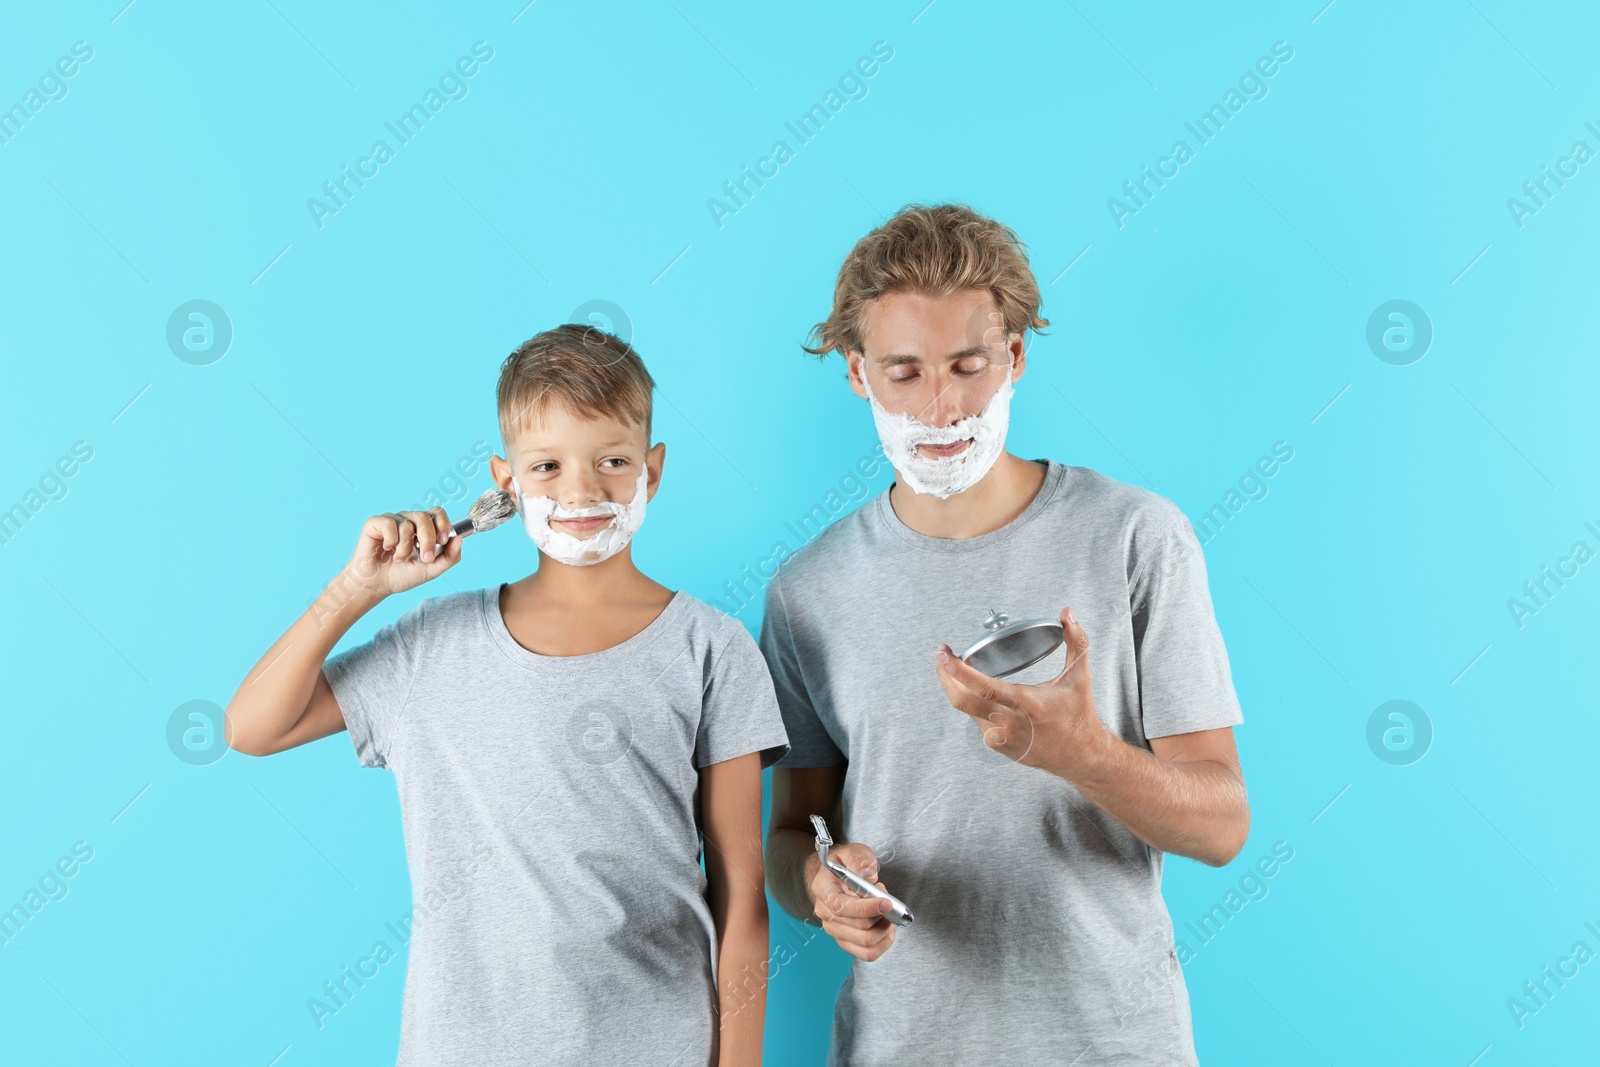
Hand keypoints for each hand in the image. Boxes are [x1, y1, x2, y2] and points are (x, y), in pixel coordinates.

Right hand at [343, 507, 462, 598]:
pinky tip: (386, 549)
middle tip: (424, 558)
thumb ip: (450, 557)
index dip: (443, 523)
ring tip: (399, 559)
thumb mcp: (432, 570)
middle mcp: (408, 521)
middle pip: (424, 517)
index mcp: (423, 529)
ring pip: (407, 524)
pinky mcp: (375, 523)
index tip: (443, 541)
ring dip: (406, 547)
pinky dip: (391, 541)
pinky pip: (389, 524)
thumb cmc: (402, 576)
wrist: (377, 585)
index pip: (437, 513)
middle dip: (428, 539)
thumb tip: (459, 538)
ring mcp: (392, 520)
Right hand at [808, 842, 898, 961]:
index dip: (867, 908)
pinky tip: (887, 927)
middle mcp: (825, 913)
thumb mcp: (853, 852)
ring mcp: (834, 930)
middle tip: (888, 900)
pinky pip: (868, 953)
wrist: (837, 877)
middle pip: (859, 928)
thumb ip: (860, 860)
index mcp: (823, 889)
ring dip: (885, 929)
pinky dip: (884, 943)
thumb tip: (869, 877)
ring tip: (889, 913)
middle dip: (882, 916)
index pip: (841, 907)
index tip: (887, 903)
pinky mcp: (845, 941)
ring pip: (866, 943)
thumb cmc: (846, 864)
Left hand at [934, 606, 1109, 779]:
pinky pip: (977, 720)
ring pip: (968, 709)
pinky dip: (976, 704)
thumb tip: (1067, 613)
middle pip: (961, 700)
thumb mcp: (1079, 677)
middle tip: (942, 656)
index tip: (944, 654)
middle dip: (944, 676)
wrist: (1080, 756)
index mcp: (1027, 704)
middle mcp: (1009, 722)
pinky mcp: (997, 746)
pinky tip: (984, 695)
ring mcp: (1001, 737)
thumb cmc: (1078, 715)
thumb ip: (1076, 641)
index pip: (984, 686)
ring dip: (962, 689)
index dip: (958, 671)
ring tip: (965, 671)